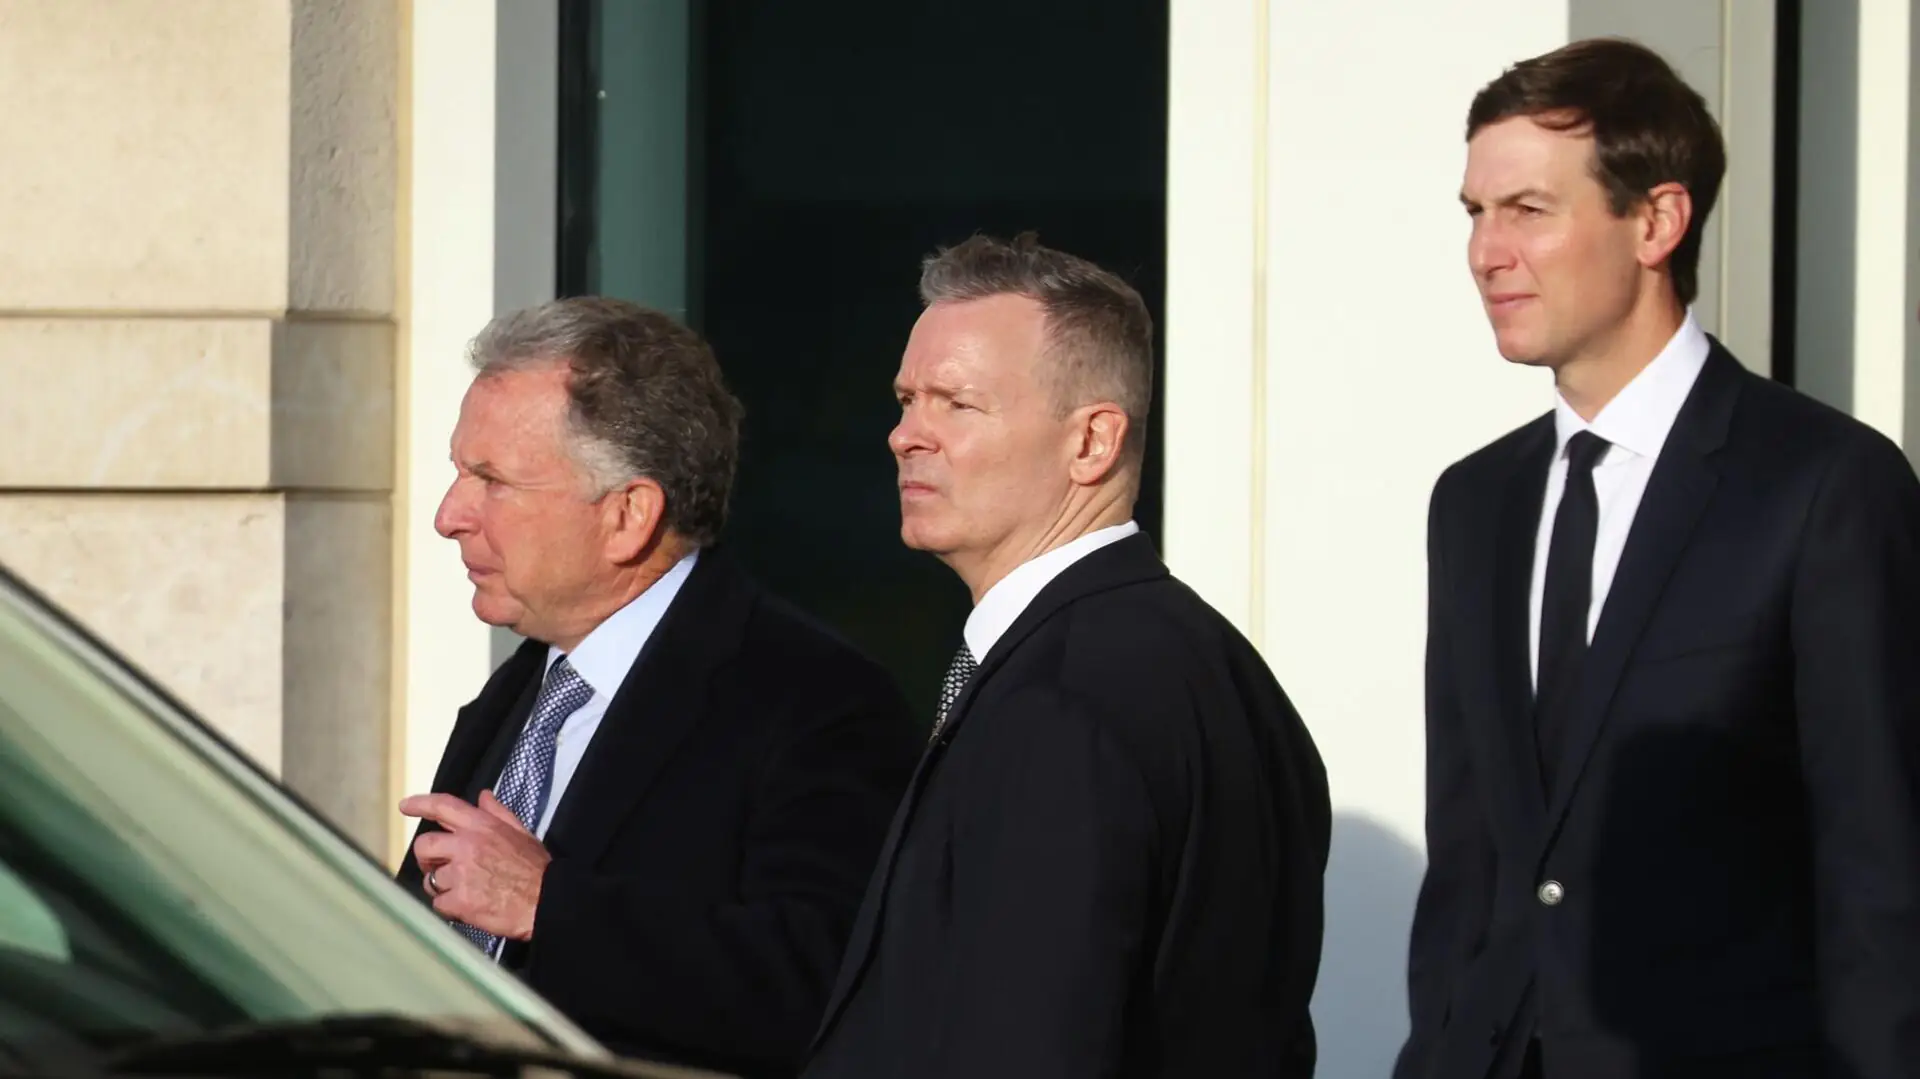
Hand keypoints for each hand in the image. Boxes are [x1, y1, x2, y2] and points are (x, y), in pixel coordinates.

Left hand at [400, 791, 550, 940]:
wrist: (547, 901)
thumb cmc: (536, 869)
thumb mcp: (522, 833)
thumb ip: (499, 814)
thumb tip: (483, 797)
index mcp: (482, 826)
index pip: (444, 806)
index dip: (421, 804)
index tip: (406, 805)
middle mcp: (467, 845)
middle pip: (424, 845)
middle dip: (425, 857)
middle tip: (437, 866)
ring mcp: (461, 873)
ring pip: (431, 879)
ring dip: (442, 887)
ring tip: (464, 891)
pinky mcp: (459, 900)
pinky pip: (439, 903)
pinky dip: (450, 908)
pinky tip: (468, 907)